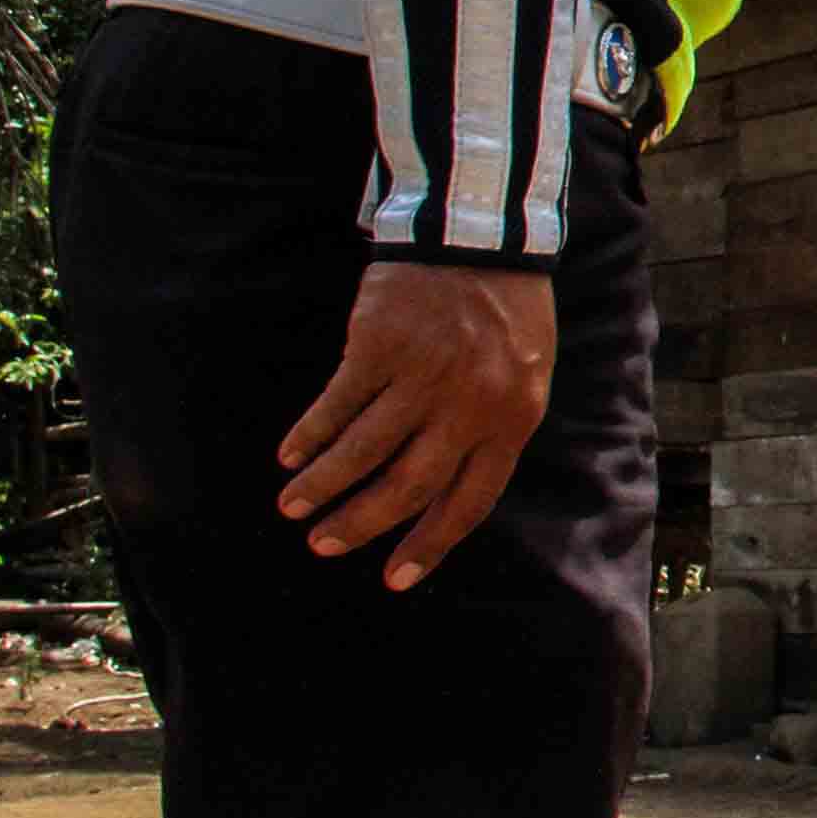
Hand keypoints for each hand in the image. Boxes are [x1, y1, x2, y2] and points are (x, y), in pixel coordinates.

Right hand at [276, 262, 555, 590]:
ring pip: (363, 451)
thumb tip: (444, 494)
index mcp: (512, 419)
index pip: (469, 501)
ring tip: (294, 507)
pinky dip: (309, 436)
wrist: (484, 238)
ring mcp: (423, 376)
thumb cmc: (506, 314)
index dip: (429, 544)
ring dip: (323, 485)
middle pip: (408, 486)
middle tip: (324, 546)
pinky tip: (291, 456)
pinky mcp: (380, 346)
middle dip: (361, 524)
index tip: (393, 578)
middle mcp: (469, 405)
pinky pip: (337, 406)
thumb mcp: (526, 377)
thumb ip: (491, 431)